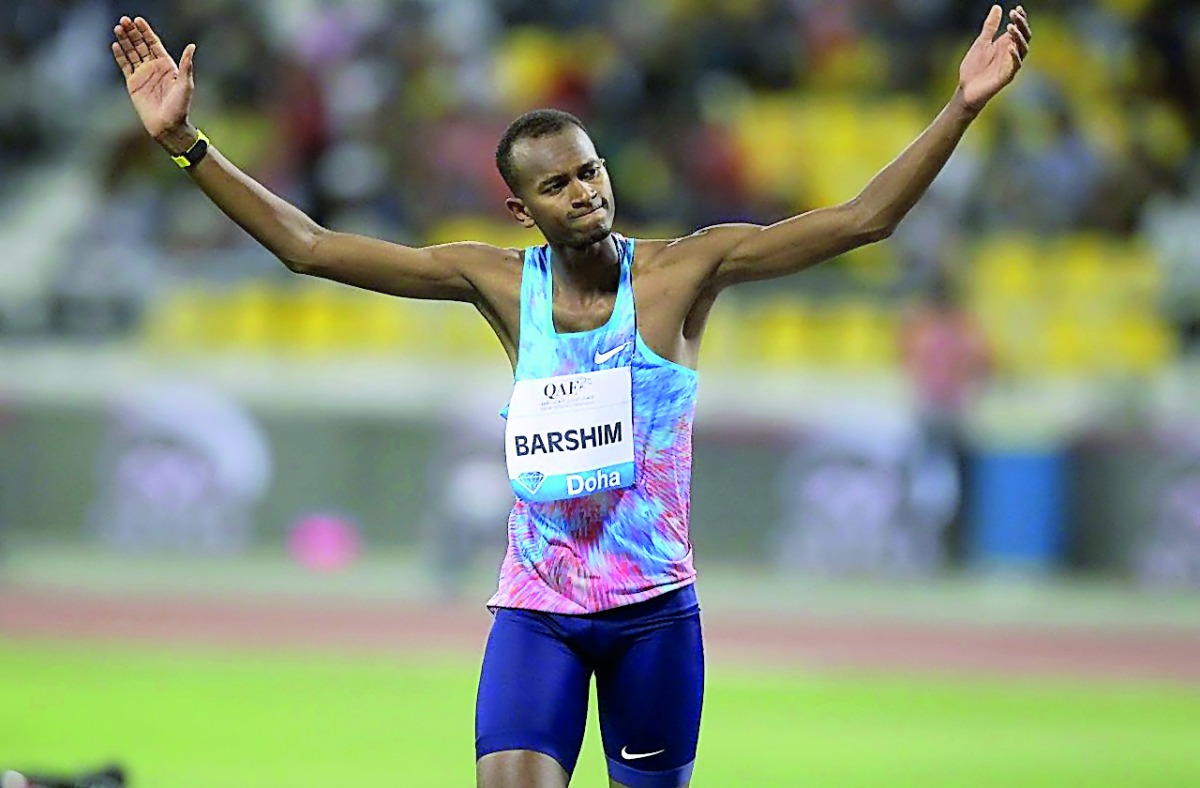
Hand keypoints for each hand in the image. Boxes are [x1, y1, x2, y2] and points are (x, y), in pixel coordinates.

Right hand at [111, 16, 196, 148]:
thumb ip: (186, 64)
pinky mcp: (133, 84)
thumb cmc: (180, 107)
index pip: (154, 44)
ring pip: (132, 53)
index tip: (138, 20)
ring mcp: (143, 75)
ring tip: (118, 27)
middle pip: (141, 45)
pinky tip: (116, 44)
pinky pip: (125, 66)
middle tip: (124, 20)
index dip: (146, 32)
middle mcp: (154, 68)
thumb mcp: (185, 84)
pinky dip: (120, 55)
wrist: (168, 125)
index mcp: (167, 66)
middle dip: (133, 32)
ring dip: (125, 40)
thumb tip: (192, 46)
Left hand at [957, 5, 1030, 112]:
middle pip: (1024, 36)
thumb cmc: (974, 67)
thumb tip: (998, 7)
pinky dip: (1014, 56)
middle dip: (1021, 24)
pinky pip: (1015, 65)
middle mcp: (1012, 53)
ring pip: (1023, 49)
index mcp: (1006, 44)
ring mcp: (1011, 65)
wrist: (966, 89)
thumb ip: (990, 27)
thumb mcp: (981, 43)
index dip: (1020, 19)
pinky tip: (1010, 47)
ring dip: (1018, 37)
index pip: (1019, 29)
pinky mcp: (1007, 76)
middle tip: (1014, 14)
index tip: (1017, 8)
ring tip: (1011, 27)